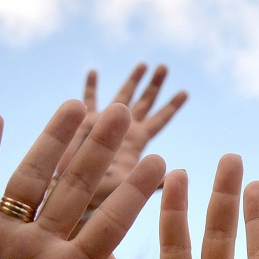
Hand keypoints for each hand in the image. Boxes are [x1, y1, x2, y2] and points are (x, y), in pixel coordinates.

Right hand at [0, 101, 166, 258]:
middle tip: (124, 114)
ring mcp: (3, 237)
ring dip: (52, 142)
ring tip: (78, 104)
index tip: (160, 160)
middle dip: (99, 152)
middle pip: (77, 189)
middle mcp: (43, 245)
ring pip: (32, 180)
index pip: (111, 223)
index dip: (133, 193)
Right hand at [58, 63, 187, 211]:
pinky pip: (89, 100)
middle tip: (164, 66)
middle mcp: (124, 129)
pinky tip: (94, 71)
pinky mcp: (85, 122)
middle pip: (144, 102)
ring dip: (132, 80)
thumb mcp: (131, 186)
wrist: (73, 193)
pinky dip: (92, 86)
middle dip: (154, 85)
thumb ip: (154, 182)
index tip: (185, 92)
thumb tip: (178, 175)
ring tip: (144, 64)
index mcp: (137, 141)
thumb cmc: (103, 195)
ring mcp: (105, 123)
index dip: (172, 107)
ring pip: (122, 96)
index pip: (159, 120)